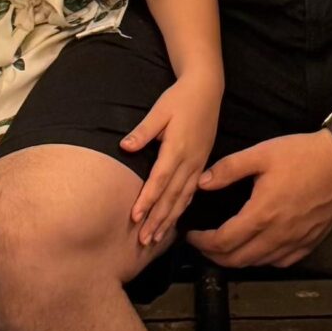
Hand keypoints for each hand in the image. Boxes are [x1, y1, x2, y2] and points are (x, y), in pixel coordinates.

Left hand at [122, 71, 222, 250]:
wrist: (207, 90)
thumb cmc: (180, 98)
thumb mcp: (160, 110)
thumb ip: (144, 131)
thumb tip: (124, 147)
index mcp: (178, 147)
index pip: (160, 179)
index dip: (147, 200)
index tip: (135, 217)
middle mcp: (190, 160)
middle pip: (172, 196)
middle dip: (157, 219)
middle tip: (144, 241)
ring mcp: (198, 164)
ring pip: (182, 198)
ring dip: (168, 219)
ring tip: (155, 238)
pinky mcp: (202, 164)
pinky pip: (191, 192)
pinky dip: (181, 208)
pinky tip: (173, 221)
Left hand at [186, 128, 331, 269]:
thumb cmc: (303, 154)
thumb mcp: (261, 153)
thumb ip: (228, 169)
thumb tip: (202, 183)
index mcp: (261, 214)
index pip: (222, 242)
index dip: (201, 243)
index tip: (191, 235)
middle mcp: (278, 234)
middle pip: (237, 260)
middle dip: (214, 256)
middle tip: (203, 245)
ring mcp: (296, 242)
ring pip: (258, 263)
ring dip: (237, 260)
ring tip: (225, 247)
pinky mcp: (311, 243)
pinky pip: (281, 262)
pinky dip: (263, 260)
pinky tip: (258, 250)